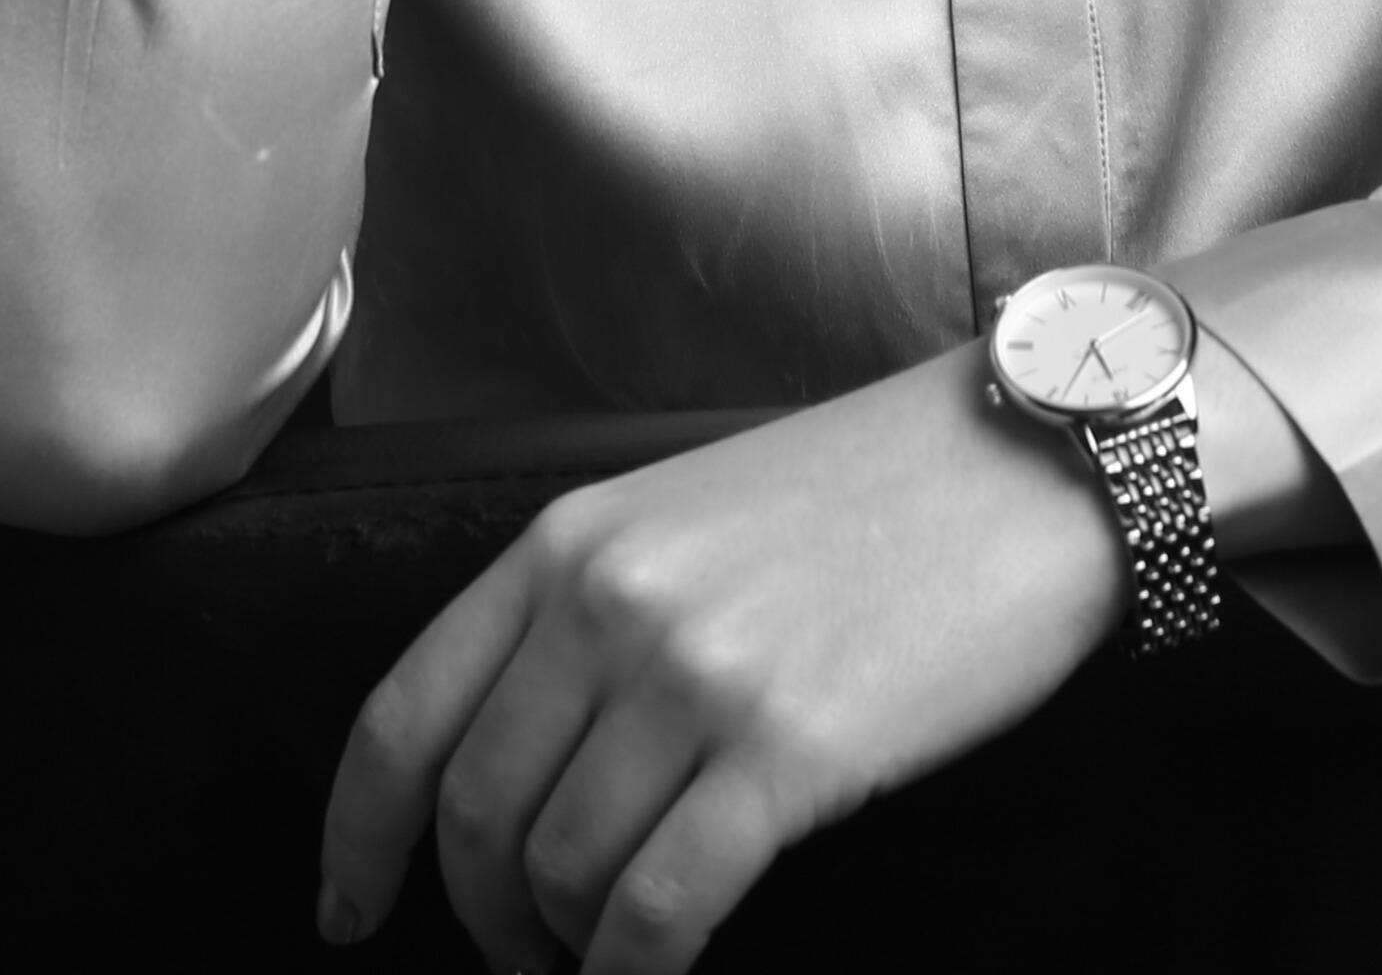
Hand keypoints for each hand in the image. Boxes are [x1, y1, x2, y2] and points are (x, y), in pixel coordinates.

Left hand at [315, 348, 1125, 968]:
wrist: (1031, 456)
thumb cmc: (872, 489)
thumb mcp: (691, 510)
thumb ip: (592, 610)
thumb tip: (522, 761)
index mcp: (570, 541)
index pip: (402, 717)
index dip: (358, 839)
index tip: (350, 909)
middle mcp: (611, 605)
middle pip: (473, 819)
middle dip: (482, 921)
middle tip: (523, 958)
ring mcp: (697, 680)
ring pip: (561, 878)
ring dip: (571, 949)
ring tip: (610, 956)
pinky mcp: (789, 753)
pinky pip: (661, 912)